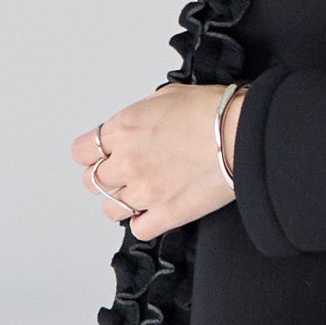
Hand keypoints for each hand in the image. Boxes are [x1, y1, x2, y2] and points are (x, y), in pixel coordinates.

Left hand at [70, 83, 245, 241]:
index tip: (103, 156)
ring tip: (142, 194)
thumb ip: (143, 113)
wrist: (244, 133)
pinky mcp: (167, 214)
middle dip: (106, 178)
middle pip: (92, 182)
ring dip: (123, 202)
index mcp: (124, 128)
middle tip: (124, 175)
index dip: (92, 154)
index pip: (81, 152)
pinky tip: (156, 210)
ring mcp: (145, 190)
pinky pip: (138, 229)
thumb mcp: (169, 96)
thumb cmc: (216, 111)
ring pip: (110, 209)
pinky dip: (144, 222)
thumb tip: (139, 125)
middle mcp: (128, 161)